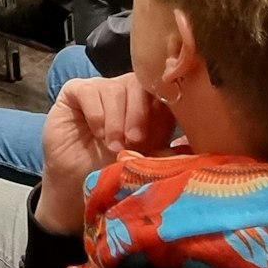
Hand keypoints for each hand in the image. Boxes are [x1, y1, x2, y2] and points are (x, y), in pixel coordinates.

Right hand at [36, 74, 172, 234]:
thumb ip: (167, 147)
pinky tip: (98, 133)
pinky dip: (97, 114)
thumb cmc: (114, 170)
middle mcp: (126, 91)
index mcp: (150, 104)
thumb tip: (192, 143)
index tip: (164, 127)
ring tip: (114, 146)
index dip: (165, 102)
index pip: (163, 88)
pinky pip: (90, 91)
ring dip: (117, 121)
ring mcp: (100, 88)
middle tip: (135, 141)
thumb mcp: (147, 159)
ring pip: (115, 88)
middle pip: (140, 84)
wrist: (78, 183)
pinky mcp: (75, 91)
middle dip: (140, 114)